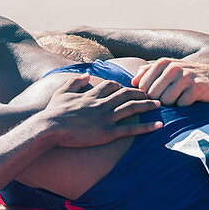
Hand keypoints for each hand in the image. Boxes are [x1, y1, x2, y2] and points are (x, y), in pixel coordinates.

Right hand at [40, 75, 161, 147]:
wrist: (50, 127)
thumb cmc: (53, 112)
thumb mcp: (62, 92)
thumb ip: (75, 82)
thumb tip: (87, 76)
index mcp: (92, 95)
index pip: (112, 86)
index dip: (121, 86)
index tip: (128, 89)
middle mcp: (102, 104)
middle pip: (126, 94)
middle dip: (140, 93)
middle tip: (151, 93)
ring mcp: (105, 118)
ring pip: (131, 108)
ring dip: (147, 105)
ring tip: (159, 104)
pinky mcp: (107, 133)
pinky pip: (130, 130)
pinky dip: (146, 127)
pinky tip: (158, 126)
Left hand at [131, 58, 208, 106]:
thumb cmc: (186, 78)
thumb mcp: (167, 71)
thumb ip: (148, 72)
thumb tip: (132, 81)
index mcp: (163, 63)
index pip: (143, 86)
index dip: (149, 94)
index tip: (160, 93)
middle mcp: (174, 67)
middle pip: (153, 95)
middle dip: (160, 100)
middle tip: (172, 96)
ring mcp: (186, 76)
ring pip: (166, 100)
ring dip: (173, 104)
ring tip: (181, 97)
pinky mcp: (197, 87)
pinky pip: (181, 104)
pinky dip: (185, 106)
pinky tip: (191, 99)